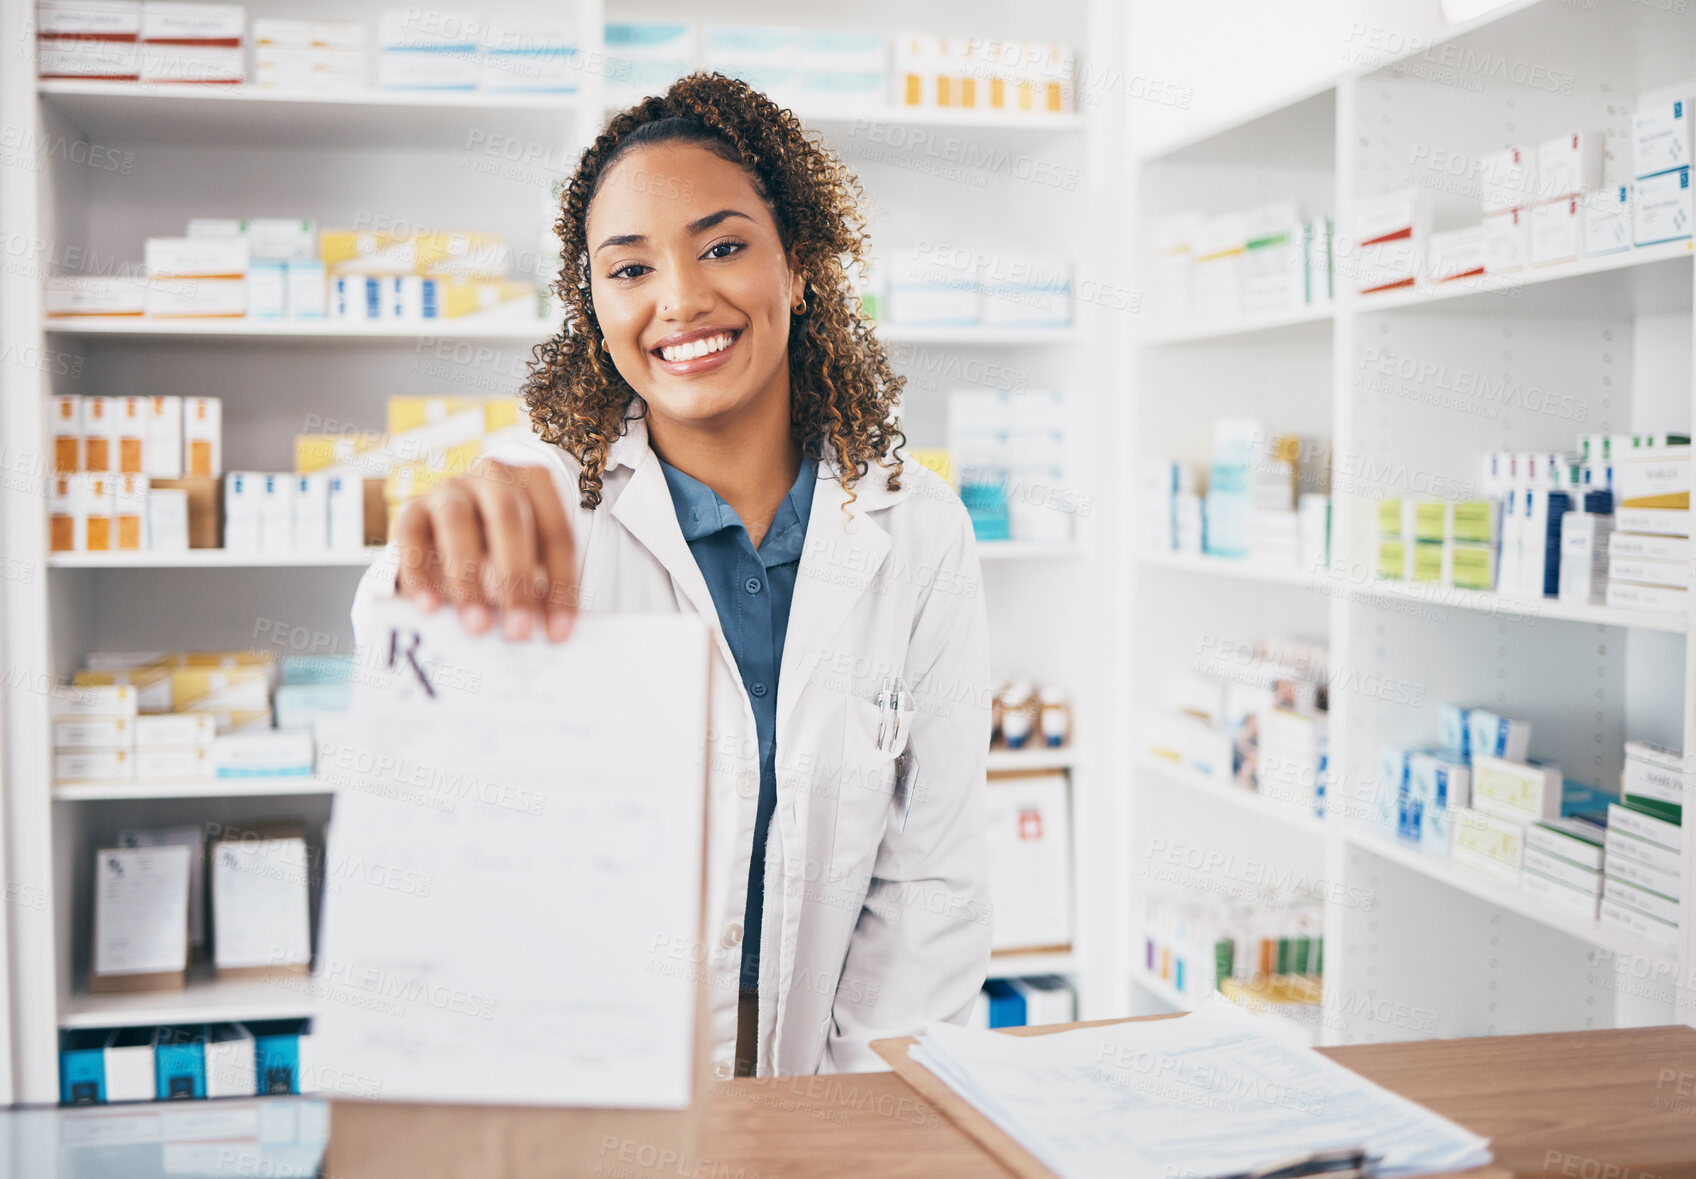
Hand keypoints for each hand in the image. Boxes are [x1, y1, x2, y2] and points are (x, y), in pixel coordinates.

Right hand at [393, 458, 577, 640]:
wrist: (453, 525)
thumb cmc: (505, 547)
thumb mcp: (530, 557)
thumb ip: (536, 584)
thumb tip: (537, 627)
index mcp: (535, 483)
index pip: (556, 534)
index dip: (561, 585)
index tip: (559, 633)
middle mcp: (493, 477)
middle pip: (508, 519)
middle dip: (515, 578)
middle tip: (518, 631)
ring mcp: (449, 489)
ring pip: (457, 522)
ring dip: (468, 578)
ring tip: (477, 625)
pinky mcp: (412, 508)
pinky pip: (410, 536)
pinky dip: (419, 573)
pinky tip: (429, 608)